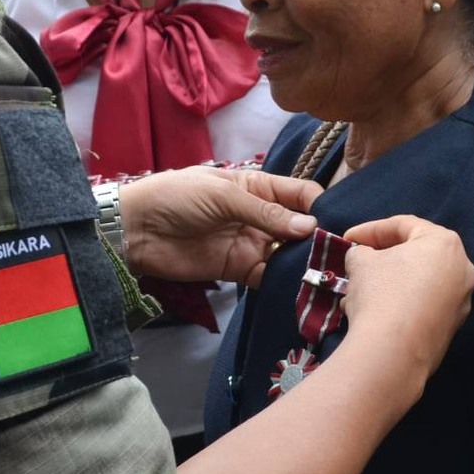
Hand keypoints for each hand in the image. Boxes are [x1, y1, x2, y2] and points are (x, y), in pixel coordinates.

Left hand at [119, 167, 320, 287]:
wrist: (136, 229)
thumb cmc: (176, 198)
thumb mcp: (222, 196)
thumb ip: (264, 213)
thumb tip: (309, 227)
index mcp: (259, 187)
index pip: (301, 194)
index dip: (320, 206)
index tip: (336, 223)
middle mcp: (260, 215)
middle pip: (300, 227)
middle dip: (317, 239)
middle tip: (336, 255)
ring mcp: (251, 244)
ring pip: (288, 254)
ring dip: (303, 262)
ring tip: (323, 274)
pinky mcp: (239, 270)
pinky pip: (267, 276)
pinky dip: (281, 281)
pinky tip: (296, 286)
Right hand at [338, 216, 473, 383]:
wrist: (393, 353)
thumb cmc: (380, 294)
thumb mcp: (360, 261)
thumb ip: (362, 251)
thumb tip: (363, 257)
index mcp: (445, 243)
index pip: (403, 225)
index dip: (369, 230)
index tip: (345, 240)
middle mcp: (462, 270)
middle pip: (416, 255)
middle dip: (381, 258)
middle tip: (356, 263)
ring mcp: (461, 301)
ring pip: (418, 283)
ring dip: (388, 284)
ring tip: (357, 293)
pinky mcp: (452, 328)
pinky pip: (423, 306)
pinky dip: (400, 304)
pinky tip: (372, 313)